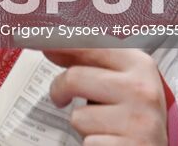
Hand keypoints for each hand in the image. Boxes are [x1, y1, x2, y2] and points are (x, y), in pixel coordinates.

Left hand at [46, 47, 166, 144]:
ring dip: (83, 124)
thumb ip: (89, 60)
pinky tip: (110, 141)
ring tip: (103, 126)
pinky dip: (93, 144)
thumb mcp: (122, 80)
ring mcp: (137, 121)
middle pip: (74, 78)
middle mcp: (141, 89)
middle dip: (60, 90)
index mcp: (139, 65)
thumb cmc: (135, 112)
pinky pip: (88, 143)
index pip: (88, 44)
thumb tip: (50, 45)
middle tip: (61, 97)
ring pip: (78, 116)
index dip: (58, 43)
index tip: (36, 41)